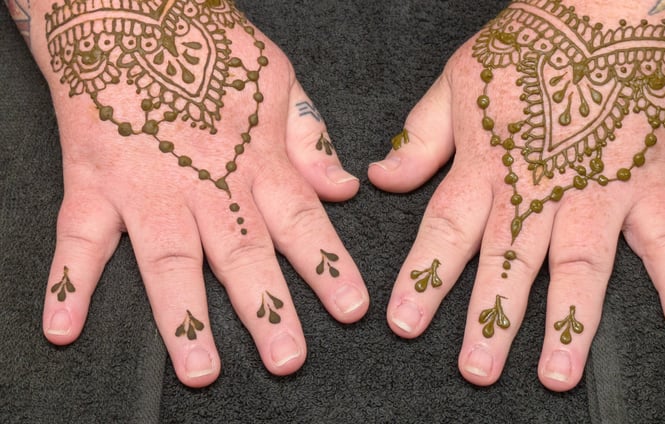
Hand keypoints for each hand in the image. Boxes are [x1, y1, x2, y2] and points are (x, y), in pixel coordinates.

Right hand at [30, 0, 367, 386]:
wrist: (128, 10)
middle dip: (267, 309)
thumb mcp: (278, 79)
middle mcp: (206, 181)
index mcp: (256, 160)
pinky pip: (79, 239)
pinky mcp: (93, 181)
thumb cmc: (206, 47)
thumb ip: (310, 139)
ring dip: (183, 317)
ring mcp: (148, 185)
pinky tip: (65, 328)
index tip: (350, 310)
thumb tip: (344, 189)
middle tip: (287, 359)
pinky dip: (68, 283)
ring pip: (170, 260)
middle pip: (243, 253)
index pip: (302, 222)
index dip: (328, 267)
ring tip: (200, 368)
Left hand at [370, 0, 664, 390]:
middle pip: (511, 261)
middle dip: (492, 318)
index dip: (424, 278)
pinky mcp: (648, 186)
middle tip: (477, 369)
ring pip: (581, 264)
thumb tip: (381, 179)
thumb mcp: (455, 83)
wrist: (606, 17)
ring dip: (572, 321)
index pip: (447, 230)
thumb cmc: (528, 50)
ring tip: (559, 373)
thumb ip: (419, 138)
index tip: (403, 324)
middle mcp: (539, 189)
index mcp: (487, 166)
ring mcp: (596, 191)